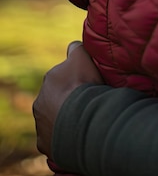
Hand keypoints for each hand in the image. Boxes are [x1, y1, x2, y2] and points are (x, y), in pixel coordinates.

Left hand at [33, 41, 103, 157]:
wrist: (81, 120)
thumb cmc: (83, 86)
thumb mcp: (82, 57)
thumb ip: (76, 48)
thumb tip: (73, 46)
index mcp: (49, 80)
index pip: (62, 75)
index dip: (76, 78)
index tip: (87, 82)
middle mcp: (40, 101)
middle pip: (56, 97)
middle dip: (69, 98)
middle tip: (87, 101)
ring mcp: (41, 123)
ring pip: (54, 117)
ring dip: (66, 117)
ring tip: (84, 118)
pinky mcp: (44, 142)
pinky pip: (55, 137)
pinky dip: (65, 135)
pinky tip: (78, 132)